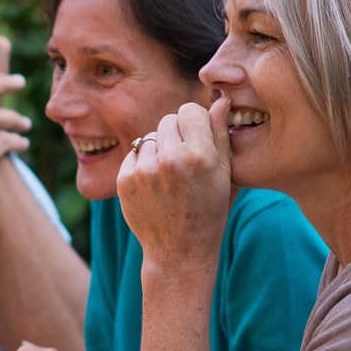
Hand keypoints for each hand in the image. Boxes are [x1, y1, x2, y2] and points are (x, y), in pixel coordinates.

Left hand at [117, 99, 232, 278]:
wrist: (179, 250)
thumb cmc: (209, 211)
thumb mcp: (225, 175)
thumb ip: (221, 134)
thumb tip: (220, 100)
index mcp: (200, 156)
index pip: (190, 110)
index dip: (195, 123)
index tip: (198, 139)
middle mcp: (170, 160)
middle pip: (169, 119)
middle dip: (177, 134)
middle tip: (184, 160)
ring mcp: (144, 170)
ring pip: (150, 136)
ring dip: (159, 148)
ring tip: (170, 175)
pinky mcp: (125, 179)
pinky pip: (134, 153)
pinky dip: (143, 163)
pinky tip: (155, 184)